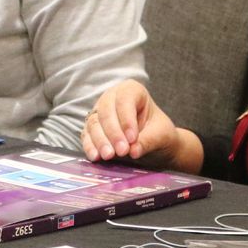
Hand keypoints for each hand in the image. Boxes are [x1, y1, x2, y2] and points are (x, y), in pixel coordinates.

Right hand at [80, 80, 204, 172]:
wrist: (153, 142)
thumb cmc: (158, 132)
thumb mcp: (161, 134)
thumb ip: (148, 141)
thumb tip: (133, 151)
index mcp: (132, 90)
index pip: (124, 100)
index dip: (126, 119)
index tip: (132, 139)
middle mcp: (111, 97)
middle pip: (105, 111)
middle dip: (113, 132)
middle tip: (122, 151)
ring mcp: (99, 112)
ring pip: (93, 123)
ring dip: (100, 141)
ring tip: (109, 156)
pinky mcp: (92, 129)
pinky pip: (86, 135)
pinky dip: (90, 146)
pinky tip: (96, 157)